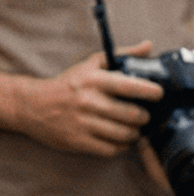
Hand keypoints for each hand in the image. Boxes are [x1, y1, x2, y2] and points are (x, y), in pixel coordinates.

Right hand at [0, 44, 159, 158]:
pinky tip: (121, 139)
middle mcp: (89, 102)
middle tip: (145, 115)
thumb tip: (149, 46)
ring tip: (135, 128)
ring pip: (124, 134)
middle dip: (145, 117)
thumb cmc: (68, 83)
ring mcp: (83, 123)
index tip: (159, 94)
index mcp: (95, 81)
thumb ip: (123, 55)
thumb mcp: (92, 64)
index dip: (151, 92)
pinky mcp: (77, 141)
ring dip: (135, 133)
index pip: (131, 86)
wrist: (31, 105)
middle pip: (132, 115)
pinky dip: (121, 146)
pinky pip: (110, 149)